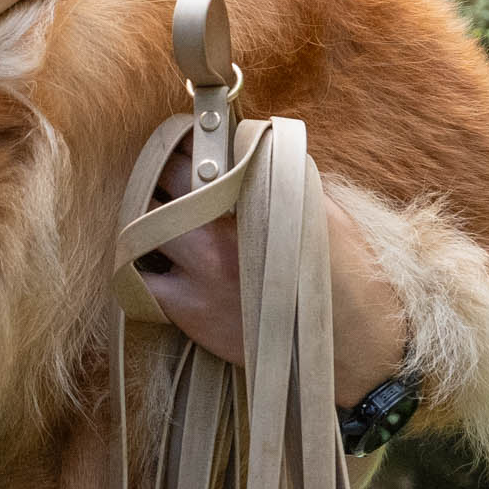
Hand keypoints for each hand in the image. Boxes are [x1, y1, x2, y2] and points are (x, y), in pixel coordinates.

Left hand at [137, 145, 410, 396]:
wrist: (351, 346)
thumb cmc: (347, 276)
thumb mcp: (325, 212)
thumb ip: (284, 179)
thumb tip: (255, 155)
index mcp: (258, 199)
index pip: (201, 152)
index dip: (185, 143)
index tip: (183, 142)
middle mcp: (223, 229)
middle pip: (163, 181)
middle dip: (157, 173)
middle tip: (162, 176)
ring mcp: (200, 270)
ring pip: (141, 226)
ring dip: (141, 217)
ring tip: (153, 217)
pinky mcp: (187, 309)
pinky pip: (139, 278)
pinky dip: (137, 266)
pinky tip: (154, 263)